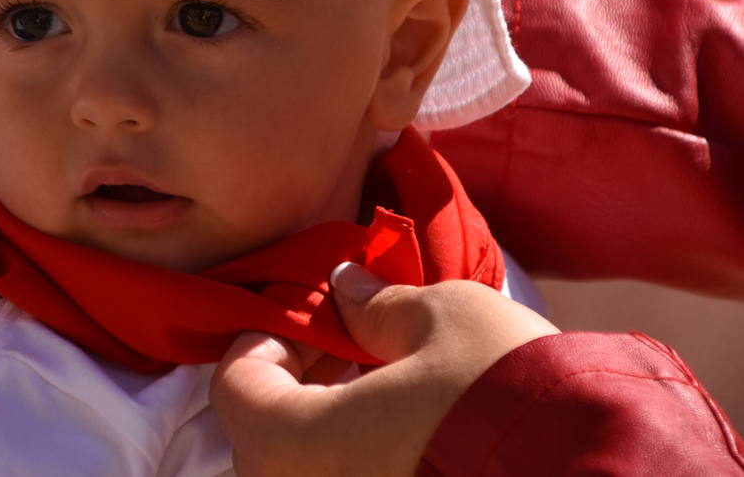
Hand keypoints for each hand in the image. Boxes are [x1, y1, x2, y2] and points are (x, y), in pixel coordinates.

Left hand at [209, 263, 559, 476]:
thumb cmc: (509, 396)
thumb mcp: (444, 319)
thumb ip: (380, 304)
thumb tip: (349, 286)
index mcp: (291, 447)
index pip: (235, 384)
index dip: (269, 337)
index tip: (315, 317)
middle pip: (268, 434)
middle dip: (305, 382)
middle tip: (356, 347)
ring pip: (311, 469)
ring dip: (335, 424)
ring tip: (393, 388)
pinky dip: (367, 459)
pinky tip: (419, 435)